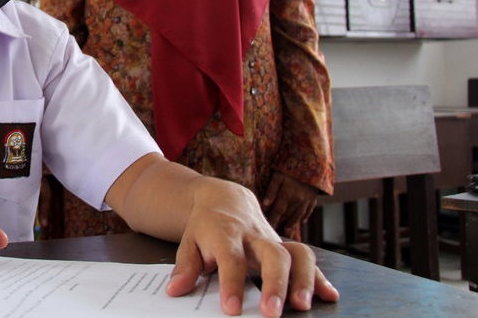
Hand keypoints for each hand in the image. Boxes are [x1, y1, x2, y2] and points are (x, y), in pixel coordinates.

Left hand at [166, 179, 337, 316]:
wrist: (224, 199)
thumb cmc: (206, 225)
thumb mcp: (188, 242)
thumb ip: (185, 267)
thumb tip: (175, 290)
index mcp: (226, 234)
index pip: (231, 259)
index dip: (231, 284)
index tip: (232, 309)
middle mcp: (254, 236)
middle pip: (272, 255)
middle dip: (275, 284)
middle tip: (272, 312)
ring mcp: (274, 239)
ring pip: (298, 253)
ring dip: (304, 280)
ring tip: (302, 306)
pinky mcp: (286, 245)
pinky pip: (308, 258)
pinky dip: (320, 278)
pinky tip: (329, 296)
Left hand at [261, 172, 317, 237]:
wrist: (311, 161)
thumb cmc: (290, 168)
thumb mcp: (278, 176)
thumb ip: (271, 190)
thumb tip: (265, 205)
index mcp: (287, 195)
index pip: (278, 211)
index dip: (273, 219)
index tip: (268, 227)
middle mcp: (298, 200)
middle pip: (288, 215)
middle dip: (281, 223)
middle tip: (276, 231)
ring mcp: (306, 200)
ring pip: (298, 215)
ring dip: (292, 223)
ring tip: (286, 229)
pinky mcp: (313, 198)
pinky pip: (309, 210)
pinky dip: (305, 217)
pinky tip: (302, 222)